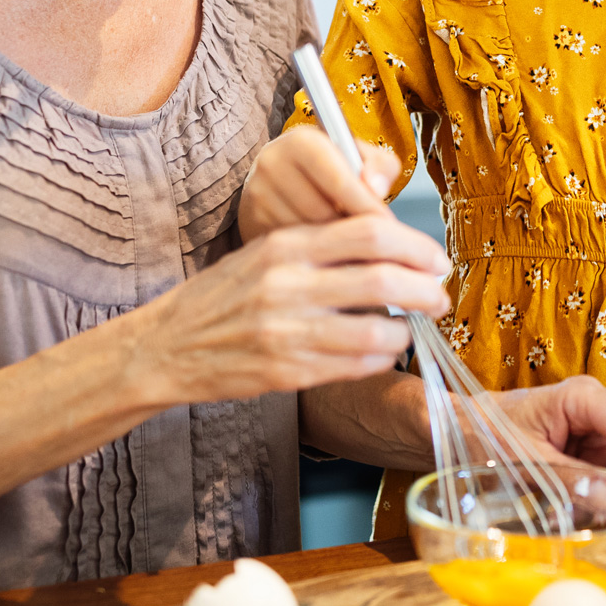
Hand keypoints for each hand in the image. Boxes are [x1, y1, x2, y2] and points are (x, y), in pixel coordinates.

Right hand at [134, 213, 451, 403]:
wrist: (165, 346)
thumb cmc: (223, 294)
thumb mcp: (266, 251)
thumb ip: (322, 245)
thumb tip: (390, 245)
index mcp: (286, 245)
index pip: (369, 232)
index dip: (415, 245)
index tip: (435, 258)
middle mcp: (287, 284)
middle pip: (382, 279)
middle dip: (425, 289)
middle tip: (440, 295)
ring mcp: (286, 332)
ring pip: (374, 331)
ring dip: (407, 331)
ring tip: (414, 328)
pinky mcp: (286, 372)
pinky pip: (353, 366)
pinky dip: (380, 359)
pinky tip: (384, 351)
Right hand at [239, 129, 403, 240]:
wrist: (282, 180)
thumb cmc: (330, 168)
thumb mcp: (359, 157)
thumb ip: (380, 166)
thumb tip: (376, 189)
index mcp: (302, 140)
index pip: (339, 179)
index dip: (365, 204)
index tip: (384, 223)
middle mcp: (272, 162)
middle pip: (322, 210)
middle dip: (349, 226)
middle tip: (368, 236)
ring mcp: (257, 194)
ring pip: (306, 232)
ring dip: (332, 241)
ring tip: (345, 237)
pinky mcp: (251, 221)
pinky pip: (290, 246)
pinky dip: (312, 250)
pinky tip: (323, 244)